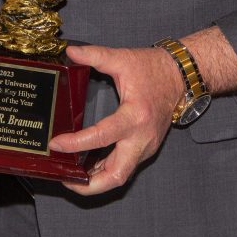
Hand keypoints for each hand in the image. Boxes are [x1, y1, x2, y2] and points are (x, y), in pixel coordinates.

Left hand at [47, 44, 181, 195]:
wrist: (180, 76)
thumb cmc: (152, 68)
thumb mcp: (122, 58)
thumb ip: (95, 55)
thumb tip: (70, 51)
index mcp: (135, 116)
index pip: (102, 137)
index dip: (76, 143)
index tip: (57, 144)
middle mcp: (142, 138)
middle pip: (116, 175)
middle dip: (90, 185)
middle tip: (65, 179)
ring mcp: (146, 146)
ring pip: (120, 175)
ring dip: (96, 181)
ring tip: (72, 175)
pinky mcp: (146, 148)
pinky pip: (124, 165)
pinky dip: (105, 170)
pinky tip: (88, 167)